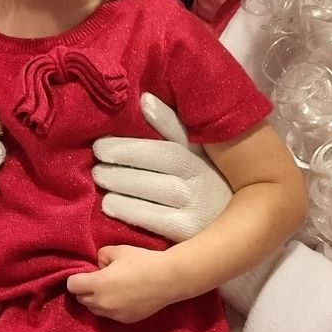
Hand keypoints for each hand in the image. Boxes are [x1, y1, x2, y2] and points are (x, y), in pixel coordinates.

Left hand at [66, 244, 183, 322]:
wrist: (169, 279)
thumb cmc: (143, 261)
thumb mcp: (118, 250)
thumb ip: (101, 256)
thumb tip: (98, 266)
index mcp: (98, 284)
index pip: (72, 285)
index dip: (77, 278)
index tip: (87, 273)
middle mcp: (103, 303)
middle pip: (81, 299)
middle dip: (86, 289)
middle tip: (100, 279)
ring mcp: (115, 314)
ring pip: (94, 309)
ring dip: (96, 300)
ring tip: (111, 289)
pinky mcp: (126, 320)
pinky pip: (110, 315)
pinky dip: (111, 307)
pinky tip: (124, 297)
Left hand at [92, 93, 232, 244]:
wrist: (234, 229)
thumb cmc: (205, 183)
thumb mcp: (197, 152)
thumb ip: (172, 128)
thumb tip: (144, 98)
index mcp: (203, 156)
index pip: (170, 144)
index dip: (138, 141)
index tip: (104, 139)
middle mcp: (204, 178)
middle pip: (163, 162)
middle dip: (126, 156)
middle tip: (97, 155)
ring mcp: (199, 207)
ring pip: (158, 189)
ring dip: (123, 182)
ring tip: (99, 176)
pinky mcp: (190, 232)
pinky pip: (157, 220)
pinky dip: (131, 210)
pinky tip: (110, 204)